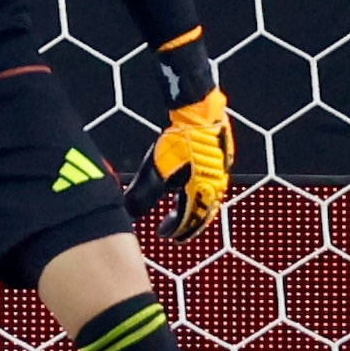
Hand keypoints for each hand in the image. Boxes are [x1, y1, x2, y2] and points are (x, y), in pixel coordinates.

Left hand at [125, 87, 233, 240]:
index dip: (172, 231)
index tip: (162, 234)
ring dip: (194, 212)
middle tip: (176, 232)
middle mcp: (212, 190)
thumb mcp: (153, 172)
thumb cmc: (177, 142)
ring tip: (182, 214)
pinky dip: (201, 196)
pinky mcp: (221, 165)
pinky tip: (191, 190)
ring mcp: (220, 178)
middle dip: (186, 226)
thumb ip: (142, 196)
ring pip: (207, 204)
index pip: (185, 222)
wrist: (199, 116)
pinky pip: (211, 189)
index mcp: (197, 196)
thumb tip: (127, 213)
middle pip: (199, 217)